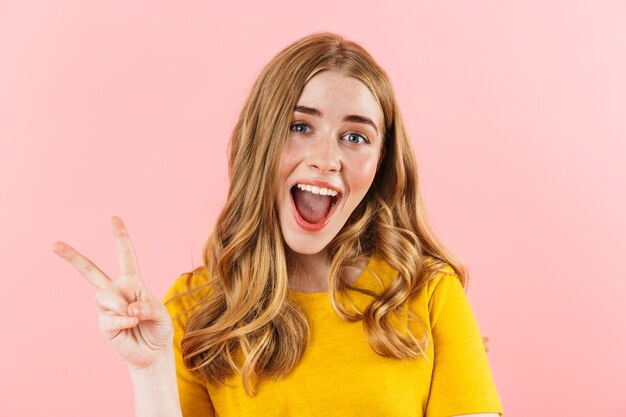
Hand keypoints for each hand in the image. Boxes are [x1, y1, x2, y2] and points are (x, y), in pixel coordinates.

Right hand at [52, 216, 172, 369]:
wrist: (153, 352)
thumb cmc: (158, 328)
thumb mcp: (160, 314)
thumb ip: (147, 307)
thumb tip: (128, 309)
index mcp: (132, 282)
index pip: (126, 257)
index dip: (120, 238)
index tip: (114, 218)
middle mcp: (116, 291)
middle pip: (90, 271)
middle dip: (72, 257)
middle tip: (53, 244)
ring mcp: (107, 308)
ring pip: (104, 296)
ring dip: (121, 306)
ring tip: (134, 318)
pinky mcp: (103, 325)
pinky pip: (109, 318)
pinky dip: (123, 322)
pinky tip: (132, 325)